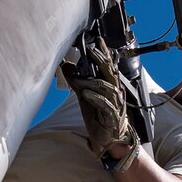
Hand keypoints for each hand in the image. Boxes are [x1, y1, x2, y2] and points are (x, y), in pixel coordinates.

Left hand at [62, 36, 135, 158]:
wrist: (108, 140)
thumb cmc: (99, 117)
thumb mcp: (85, 96)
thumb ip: (77, 81)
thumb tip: (66, 65)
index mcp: (109, 86)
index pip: (108, 66)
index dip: (105, 53)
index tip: (98, 41)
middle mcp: (115, 93)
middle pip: (110, 73)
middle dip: (101, 61)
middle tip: (91, 52)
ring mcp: (115, 105)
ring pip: (107, 88)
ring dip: (92, 82)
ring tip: (80, 79)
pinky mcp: (112, 117)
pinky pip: (106, 105)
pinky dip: (95, 98)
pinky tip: (85, 94)